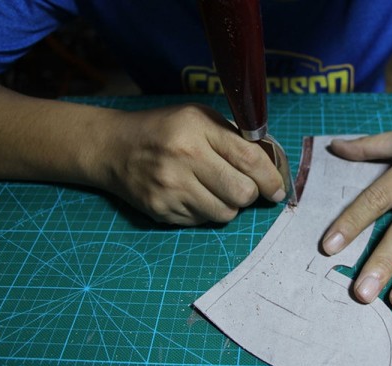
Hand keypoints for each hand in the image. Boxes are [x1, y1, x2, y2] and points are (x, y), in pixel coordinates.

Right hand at [99, 104, 284, 224]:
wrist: (113, 148)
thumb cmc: (164, 130)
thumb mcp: (198, 118)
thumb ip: (233, 137)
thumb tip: (269, 165)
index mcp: (198, 128)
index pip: (249, 159)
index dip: (271, 178)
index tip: (277, 189)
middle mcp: (184, 158)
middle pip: (242, 193)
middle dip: (250, 194)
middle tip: (243, 188)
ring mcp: (171, 187)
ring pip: (225, 214)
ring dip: (228, 205)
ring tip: (213, 189)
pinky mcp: (161, 210)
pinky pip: (202, 221)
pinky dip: (205, 212)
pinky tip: (191, 195)